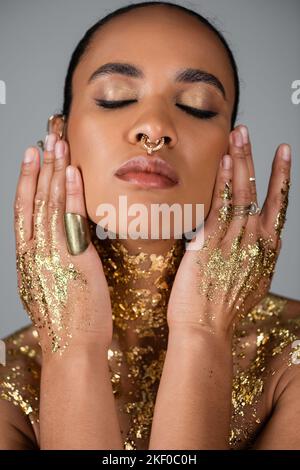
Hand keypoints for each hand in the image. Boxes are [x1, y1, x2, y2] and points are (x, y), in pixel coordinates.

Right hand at [14, 133, 112, 355]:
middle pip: (32, 201)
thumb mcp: (50, 286)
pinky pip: (69, 219)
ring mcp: (50, 253)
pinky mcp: (71, 258)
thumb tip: (60, 243)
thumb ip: (51, 261)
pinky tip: (72, 173)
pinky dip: (70, 194)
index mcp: (27, 258)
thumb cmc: (67, 321)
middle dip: (38, 168)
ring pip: (48, 204)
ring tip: (57, 146)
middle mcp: (33, 252)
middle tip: (44, 140)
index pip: (23, 211)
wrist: (72, 348)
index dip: (26, 181)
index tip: (31, 158)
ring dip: (53, 172)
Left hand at [167, 125, 290, 338]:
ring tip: (237, 135)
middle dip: (255, 158)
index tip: (283, 154)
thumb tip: (259, 242)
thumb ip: (257, 257)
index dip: (280, 177)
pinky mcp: (211, 241)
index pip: (278, 205)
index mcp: (267, 250)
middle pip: (259, 191)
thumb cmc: (225, 310)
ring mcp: (234, 239)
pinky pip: (220, 205)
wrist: (206, 328)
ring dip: (239, 160)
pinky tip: (224, 162)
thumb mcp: (252, 283)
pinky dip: (223, 182)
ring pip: (241, 192)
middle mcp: (255, 240)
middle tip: (248, 131)